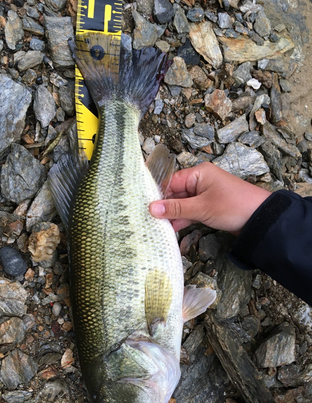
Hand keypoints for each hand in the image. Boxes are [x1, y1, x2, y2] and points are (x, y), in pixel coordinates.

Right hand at [149, 162, 270, 233]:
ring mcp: (205, 194)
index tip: (143, 207)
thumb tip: (151, 208)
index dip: (157, 195)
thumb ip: (176, 209)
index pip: (171, 182)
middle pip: (175, 193)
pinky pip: (190, 211)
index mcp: (198, 173)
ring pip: (182, 204)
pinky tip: (172, 229)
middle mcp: (200, 181)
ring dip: (172, 215)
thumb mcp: (201, 208)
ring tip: (156, 226)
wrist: (261, 219)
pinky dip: (182, 219)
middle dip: (163, 207)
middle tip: (147, 219)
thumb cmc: (233, 206)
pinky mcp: (209, 207)